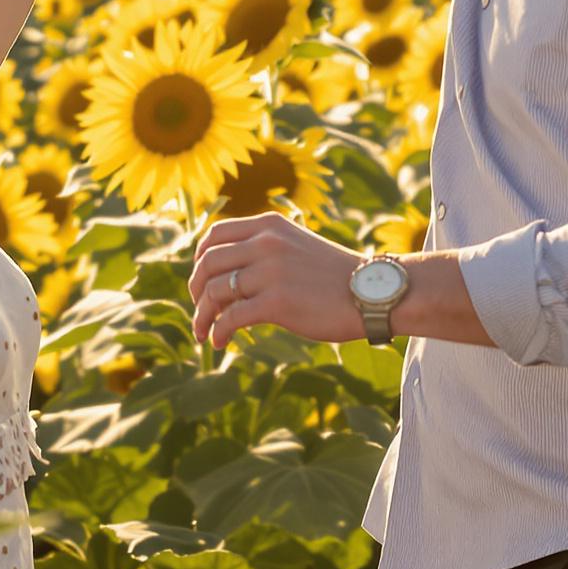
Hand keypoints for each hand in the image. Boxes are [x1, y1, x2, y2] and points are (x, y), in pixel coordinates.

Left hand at [187, 211, 367, 349]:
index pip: (215, 235)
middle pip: (208, 263)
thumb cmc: (335, 276)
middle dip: (196, 290)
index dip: (199, 258)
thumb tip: (227, 272)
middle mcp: (266, 243)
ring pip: (214, 292)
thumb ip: (264, 249)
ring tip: (205, 333)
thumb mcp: (296, 246)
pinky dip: (218, 332)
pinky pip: (231, 317)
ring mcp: (270, 272)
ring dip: (203, 316)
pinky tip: (220, 342)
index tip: (200, 278)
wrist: (372, 293)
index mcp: (269, 225)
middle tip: (200, 311)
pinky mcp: (276, 302)